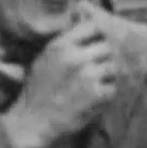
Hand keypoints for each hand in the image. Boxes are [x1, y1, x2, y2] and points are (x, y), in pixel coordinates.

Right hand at [2, 19, 115, 147]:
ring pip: (113, 67)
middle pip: (107, 47)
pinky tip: (94, 98)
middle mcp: (76, 57)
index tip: (95, 45)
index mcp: (61, 45)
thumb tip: (83, 25)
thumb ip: (64, 43)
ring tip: (95, 84)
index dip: (97, 35)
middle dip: (103, 57)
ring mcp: (88, 76)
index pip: (93, 27)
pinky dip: (106, 93)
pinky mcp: (96, 95)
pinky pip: (113, 87)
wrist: (33, 121)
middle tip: (96, 69)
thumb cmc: (36, 91)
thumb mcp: (43, 58)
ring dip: (107, 76)